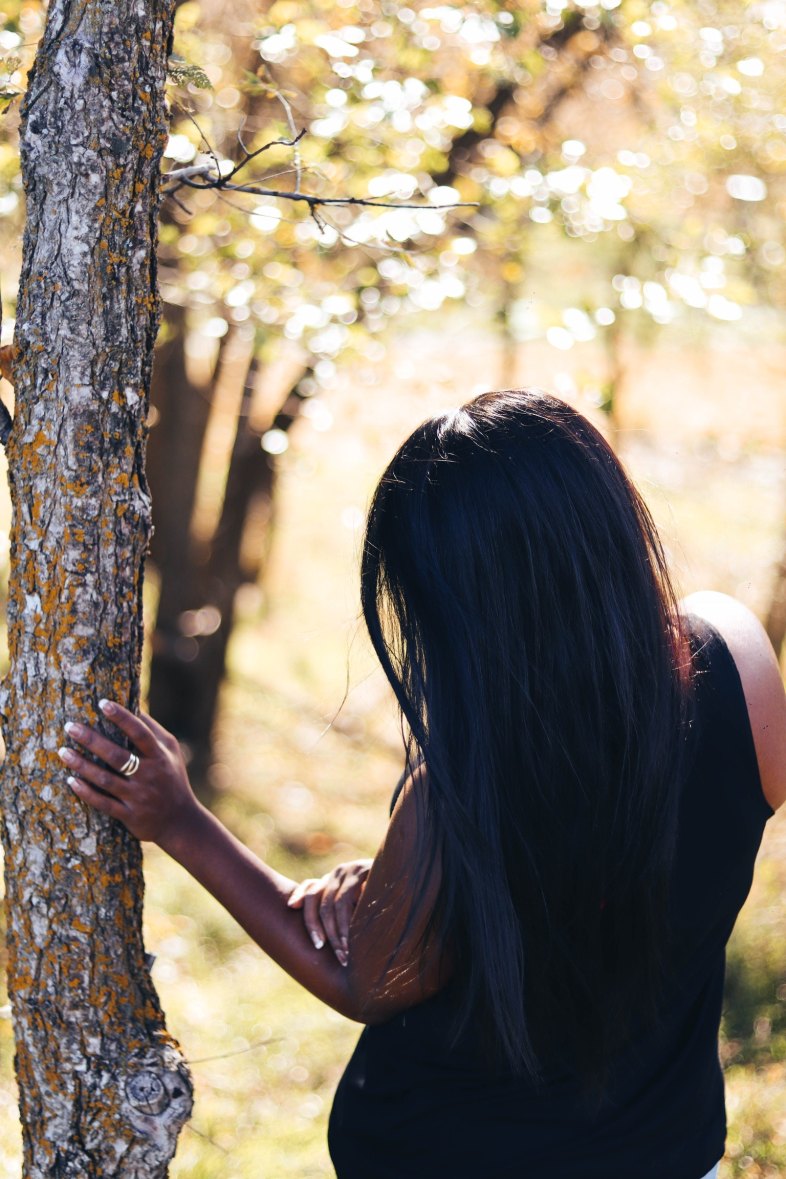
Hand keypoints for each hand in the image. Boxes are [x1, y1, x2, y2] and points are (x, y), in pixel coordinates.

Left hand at [58, 699, 199, 847]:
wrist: (180, 821)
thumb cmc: (172, 778)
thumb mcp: (171, 753)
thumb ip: (154, 731)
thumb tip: (133, 707)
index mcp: (159, 757)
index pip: (140, 733)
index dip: (122, 717)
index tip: (102, 703)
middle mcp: (149, 776)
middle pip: (117, 755)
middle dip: (92, 740)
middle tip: (70, 726)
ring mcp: (138, 797)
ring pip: (105, 779)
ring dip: (82, 765)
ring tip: (62, 751)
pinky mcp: (129, 815)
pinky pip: (103, 803)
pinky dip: (86, 792)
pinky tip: (71, 780)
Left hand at [287, 859, 371, 965]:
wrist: (408, 878)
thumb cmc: (380, 901)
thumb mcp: (356, 907)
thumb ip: (339, 914)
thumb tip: (314, 931)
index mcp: (332, 880)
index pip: (310, 890)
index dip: (302, 904)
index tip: (299, 919)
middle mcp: (338, 873)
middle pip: (318, 900)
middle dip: (321, 930)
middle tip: (330, 953)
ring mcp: (350, 869)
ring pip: (333, 903)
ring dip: (338, 932)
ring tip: (345, 953)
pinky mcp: (363, 869)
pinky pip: (347, 897)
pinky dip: (348, 920)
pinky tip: (354, 935)